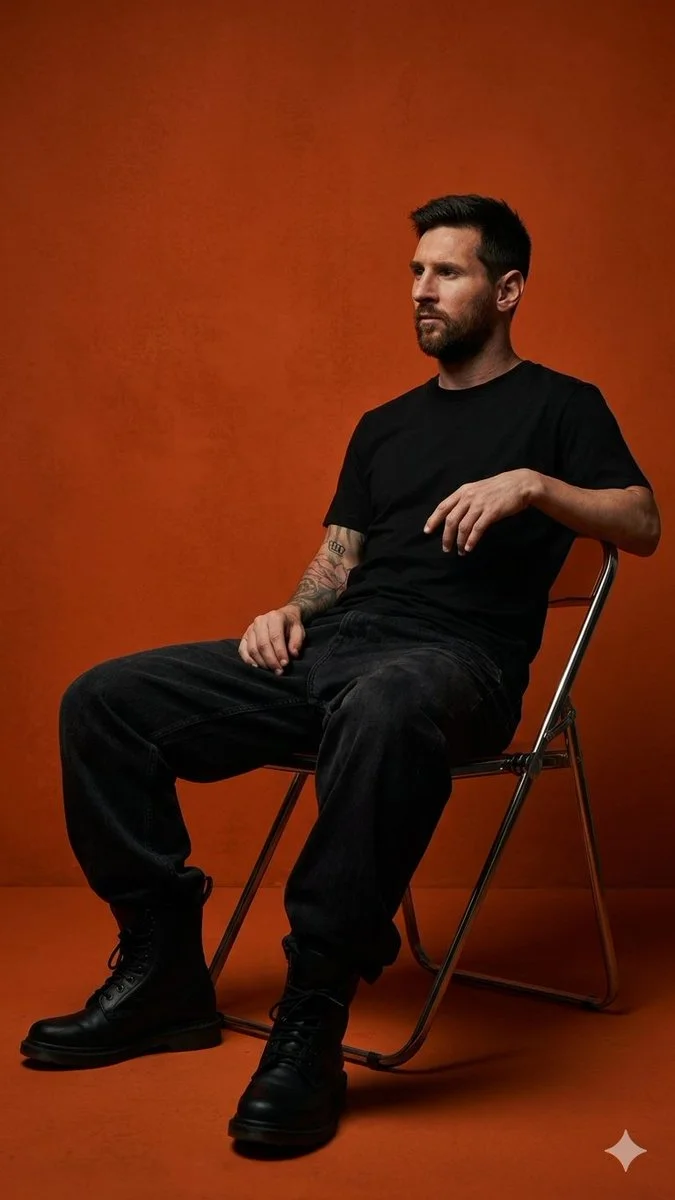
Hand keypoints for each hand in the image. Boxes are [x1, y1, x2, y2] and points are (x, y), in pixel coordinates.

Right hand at [238, 604, 305, 673]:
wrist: (283, 617)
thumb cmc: (291, 626)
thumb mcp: (299, 630)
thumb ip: (297, 641)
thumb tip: (293, 653)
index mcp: (274, 617)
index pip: (275, 636)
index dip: (280, 652)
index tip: (285, 664)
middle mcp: (260, 621)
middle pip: (262, 644)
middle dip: (271, 660)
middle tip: (279, 671)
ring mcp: (250, 629)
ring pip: (252, 649)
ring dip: (262, 663)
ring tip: (272, 670)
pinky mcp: (245, 637)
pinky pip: (242, 650)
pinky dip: (248, 660)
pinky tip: (258, 667)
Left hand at [423, 469, 538, 553]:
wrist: (520, 484)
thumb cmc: (498, 489)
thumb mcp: (477, 490)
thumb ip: (465, 501)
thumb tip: (453, 518)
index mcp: (463, 491)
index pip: (443, 507)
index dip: (433, 520)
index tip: (427, 531)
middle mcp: (469, 497)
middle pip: (451, 520)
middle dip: (446, 536)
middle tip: (446, 548)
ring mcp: (480, 504)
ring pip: (463, 526)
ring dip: (459, 542)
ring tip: (460, 551)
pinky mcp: (491, 512)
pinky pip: (477, 529)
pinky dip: (471, 540)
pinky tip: (469, 547)